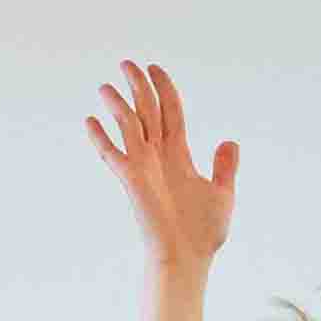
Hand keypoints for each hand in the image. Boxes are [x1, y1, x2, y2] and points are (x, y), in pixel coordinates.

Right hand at [87, 62, 238, 272]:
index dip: (164, 88)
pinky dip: (101, 138)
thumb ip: (224, 166)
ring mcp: (143, 166)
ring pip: (129, 125)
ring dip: (118, 104)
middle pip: (147, 110)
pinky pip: (112, 154)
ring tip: (107, 86)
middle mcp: (158, 156)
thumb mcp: (222, 193)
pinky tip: (90, 120)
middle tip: (127, 63)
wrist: (188, 257)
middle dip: (138, 85)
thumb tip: (230, 141)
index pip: (171, 111)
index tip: (155, 68)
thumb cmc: (204, 232)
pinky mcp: (131, 180)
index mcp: (179, 155)